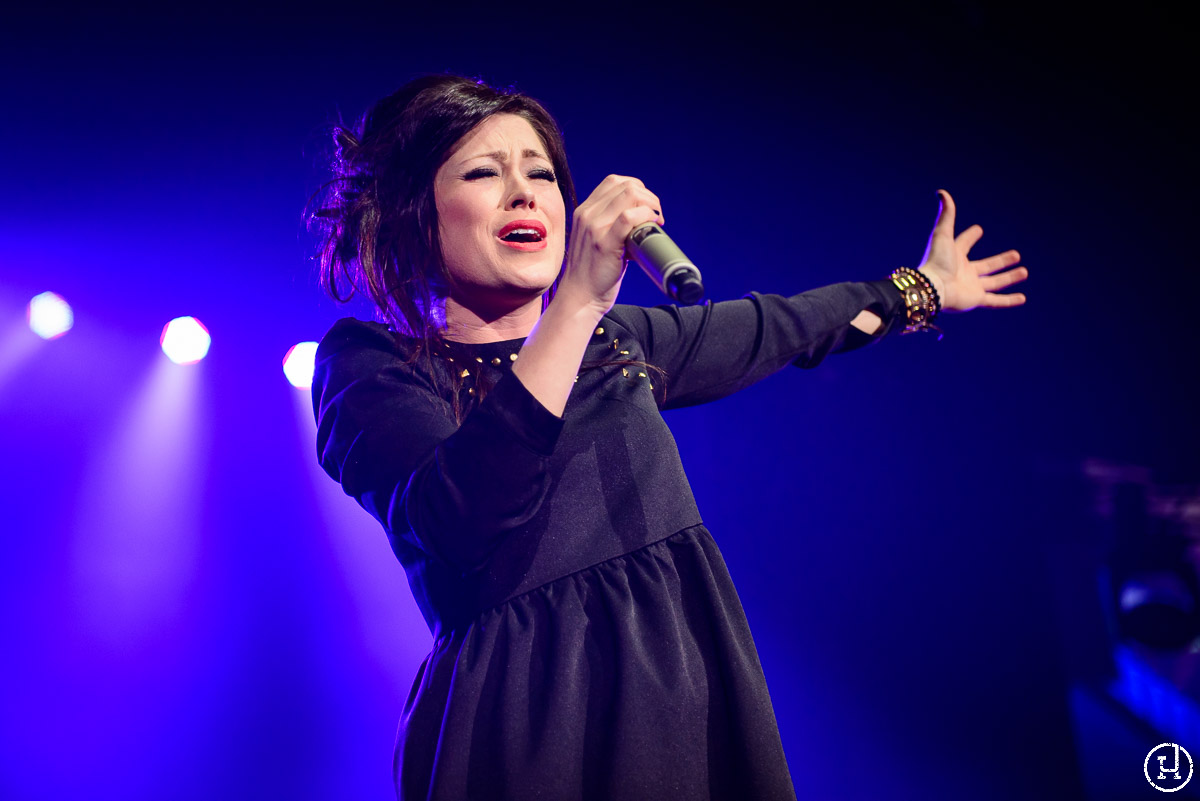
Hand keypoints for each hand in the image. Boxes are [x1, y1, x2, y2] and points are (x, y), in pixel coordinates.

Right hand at [555, 174, 664, 315]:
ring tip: (657, 220)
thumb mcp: (596, 241)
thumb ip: (610, 227)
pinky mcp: (604, 243)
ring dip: (651, 204)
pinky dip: (646, 215)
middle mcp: (587, 215)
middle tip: (656, 215)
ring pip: (629, 194)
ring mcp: (594, 228)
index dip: (637, 189)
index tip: (647, 207)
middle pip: (624, 185)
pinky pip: (629, 217)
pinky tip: (653, 224)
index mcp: (584, 212)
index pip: (614, 182)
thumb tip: (640, 221)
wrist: (580, 298)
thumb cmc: (593, 274)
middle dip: (648, 196)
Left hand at [916, 190, 1027, 312]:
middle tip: (1015, 254)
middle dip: (1001, 261)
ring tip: (1024, 271)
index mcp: (955, 256)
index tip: (978, 230)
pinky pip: (995, 301)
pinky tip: (1022, 298)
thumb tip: (942, 192)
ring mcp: (971, 286)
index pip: (964, 243)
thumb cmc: (936, 261)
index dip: (969, 236)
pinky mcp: (976, 299)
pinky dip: (1009, 300)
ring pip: (994, 283)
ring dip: (1009, 277)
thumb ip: (946, 214)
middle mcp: (964, 272)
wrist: (933, 287)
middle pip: (986, 266)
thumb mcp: (943, 234)